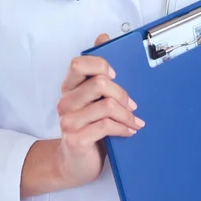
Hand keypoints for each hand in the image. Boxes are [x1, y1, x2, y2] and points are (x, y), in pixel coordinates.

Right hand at [54, 33, 144, 187]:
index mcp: (69, 87)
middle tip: (132, 104)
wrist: (75, 163)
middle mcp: (65, 102)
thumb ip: (98, 69)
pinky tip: (129, 130)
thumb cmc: (89, 126)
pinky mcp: (76, 139)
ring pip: (106, 105)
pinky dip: (123, 127)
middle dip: (122, 93)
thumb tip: (103, 37)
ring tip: (134, 120)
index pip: (78, 64)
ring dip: (127, 114)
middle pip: (99, 83)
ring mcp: (68, 121)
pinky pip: (106, 126)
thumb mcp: (95, 97)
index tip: (116, 75)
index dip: (100, 65)